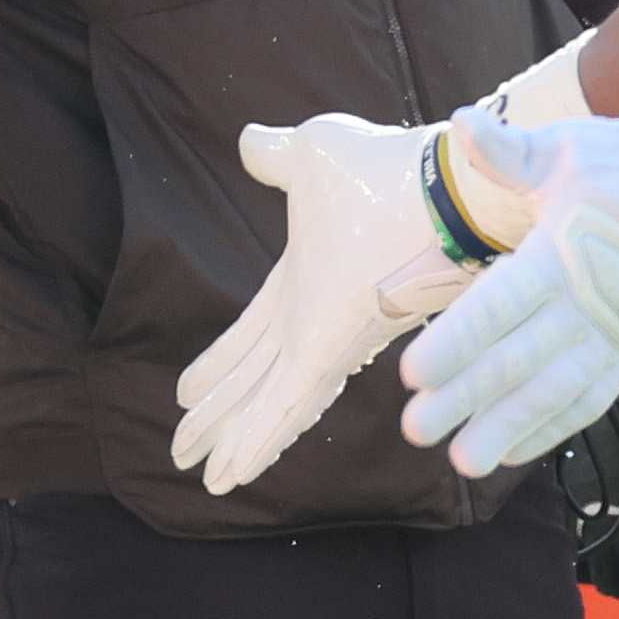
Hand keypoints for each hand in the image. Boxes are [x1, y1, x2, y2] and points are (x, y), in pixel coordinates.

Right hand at [171, 115, 472, 494]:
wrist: (436, 186)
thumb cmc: (384, 168)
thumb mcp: (312, 154)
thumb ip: (276, 156)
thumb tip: (251, 143)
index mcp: (303, 280)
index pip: (252, 333)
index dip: (218, 363)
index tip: (186, 392)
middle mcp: (311, 319)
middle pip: (252, 377)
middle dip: (218, 413)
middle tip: (182, 449)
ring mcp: (321, 341)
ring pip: (264, 403)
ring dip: (231, 439)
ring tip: (202, 475)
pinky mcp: (329, 356)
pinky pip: (284, 408)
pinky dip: (256, 442)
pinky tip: (229, 475)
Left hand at [400, 106, 618, 477]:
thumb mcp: (574, 147)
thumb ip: (512, 150)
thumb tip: (463, 121)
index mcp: (564, 253)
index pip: (500, 308)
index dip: (456, 342)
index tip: (411, 372)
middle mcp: (589, 304)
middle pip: (518, 361)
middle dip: (465, 398)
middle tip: (414, 429)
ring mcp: (614, 334)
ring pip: (554, 392)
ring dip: (507, 426)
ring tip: (462, 460)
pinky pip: (590, 399)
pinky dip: (553, 427)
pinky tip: (514, 451)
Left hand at [561, 305, 618, 611]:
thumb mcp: (606, 407)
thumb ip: (593, 441)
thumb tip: (590, 450)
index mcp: (566, 472)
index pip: (560, 532)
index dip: (583, 542)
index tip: (612, 531)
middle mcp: (584, 499)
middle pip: (583, 565)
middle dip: (610, 567)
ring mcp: (618, 513)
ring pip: (615, 584)